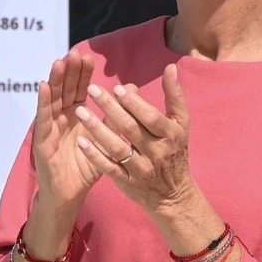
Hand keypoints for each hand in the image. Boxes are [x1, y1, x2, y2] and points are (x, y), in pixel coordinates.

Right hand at [24, 49, 103, 253]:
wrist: (70, 194)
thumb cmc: (86, 167)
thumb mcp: (106, 139)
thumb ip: (116, 116)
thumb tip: (133, 90)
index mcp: (76, 116)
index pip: (80, 90)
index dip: (83, 74)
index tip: (89, 57)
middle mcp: (62, 118)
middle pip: (65, 90)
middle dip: (70, 72)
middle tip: (75, 53)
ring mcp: (50, 128)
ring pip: (53, 99)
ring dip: (55, 80)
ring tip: (59, 62)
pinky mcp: (42, 140)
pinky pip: (43, 118)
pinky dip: (43, 101)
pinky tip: (44, 86)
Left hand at [77, 67, 196, 221]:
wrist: (174, 194)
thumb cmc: (176, 150)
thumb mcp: (181, 123)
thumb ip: (174, 95)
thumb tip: (170, 67)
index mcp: (170, 135)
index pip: (150, 117)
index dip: (133, 103)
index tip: (116, 87)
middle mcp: (157, 153)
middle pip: (130, 129)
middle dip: (110, 108)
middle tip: (92, 90)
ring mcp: (141, 170)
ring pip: (117, 148)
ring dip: (97, 129)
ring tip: (80, 111)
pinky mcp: (128, 183)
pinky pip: (109, 168)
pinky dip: (95, 156)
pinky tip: (80, 142)